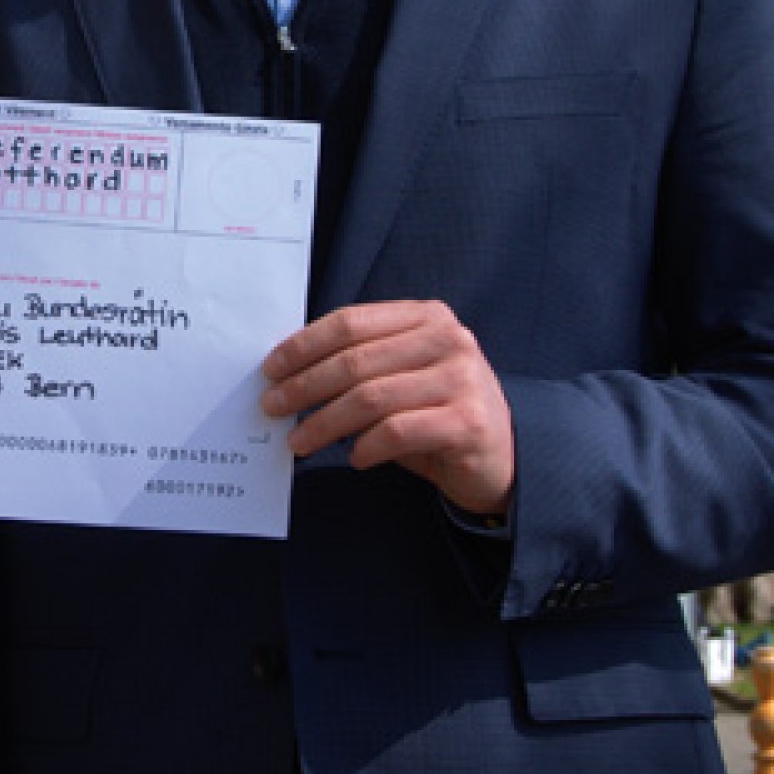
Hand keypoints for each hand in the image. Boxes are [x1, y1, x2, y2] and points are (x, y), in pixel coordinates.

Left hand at [261, 299, 515, 515]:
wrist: (502, 457)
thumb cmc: (437, 412)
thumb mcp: (402, 375)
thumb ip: (362, 365)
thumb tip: (288, 376)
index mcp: (427, 316)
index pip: (351, 323)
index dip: (304, 345)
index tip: (271, 369)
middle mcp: (448, 340)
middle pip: (355, 360)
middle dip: (304, 386)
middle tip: (272, 407)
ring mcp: (462, 380)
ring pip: (370, 398)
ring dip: (324, 423)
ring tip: (299, 441)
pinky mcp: (468, 422)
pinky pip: (397, 431)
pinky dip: (366, 446)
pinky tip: (354, 457)